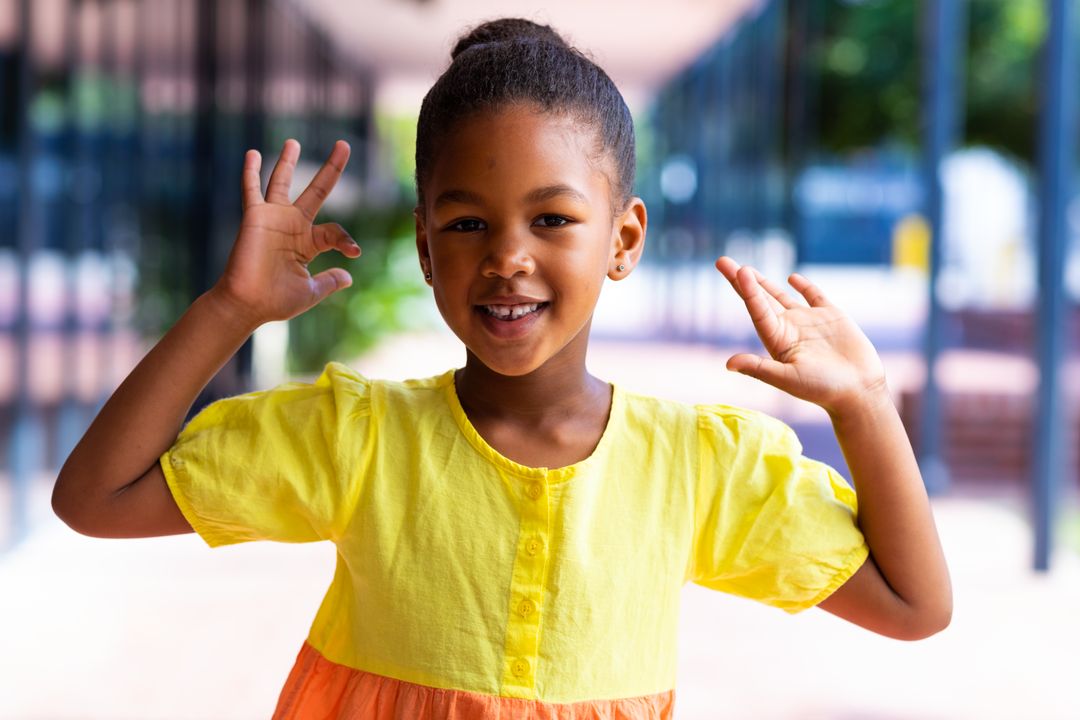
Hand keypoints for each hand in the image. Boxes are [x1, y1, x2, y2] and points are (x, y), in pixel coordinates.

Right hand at [212, 139, 360, 326]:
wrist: (247, 304)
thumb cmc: (276, 301)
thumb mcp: (311, 291)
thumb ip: (329, 281)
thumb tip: (349, 277)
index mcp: (309, 242)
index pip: (335, 231)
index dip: (347, 240)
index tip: (354, 252)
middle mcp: (293, 226)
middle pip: (317, 190)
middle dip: (331, 168)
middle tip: (344, 145)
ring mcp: (273, 219)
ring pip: (283, 182)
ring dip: (288, 162)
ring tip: (294, 142)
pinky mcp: (254, 218)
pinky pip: (252, 190)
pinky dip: (251, 173)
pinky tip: (253, 154)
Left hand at [714, 256, 886, 414]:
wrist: (859, 391)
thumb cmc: (822, 390)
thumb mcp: (788, 379)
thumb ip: (759, 369)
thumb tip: (728, 364)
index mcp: (777, 340)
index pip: (757, 310)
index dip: (747, 290)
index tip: (738, 270)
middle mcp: (789, 328)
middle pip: (760, 299)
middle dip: (741, 281)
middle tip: (721, 261)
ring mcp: (809, 321)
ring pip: (781, 296)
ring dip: (764, 282)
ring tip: (745, 269)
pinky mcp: (832, 317)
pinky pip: (814, 296)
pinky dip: (804, 286)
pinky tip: (792, 278)